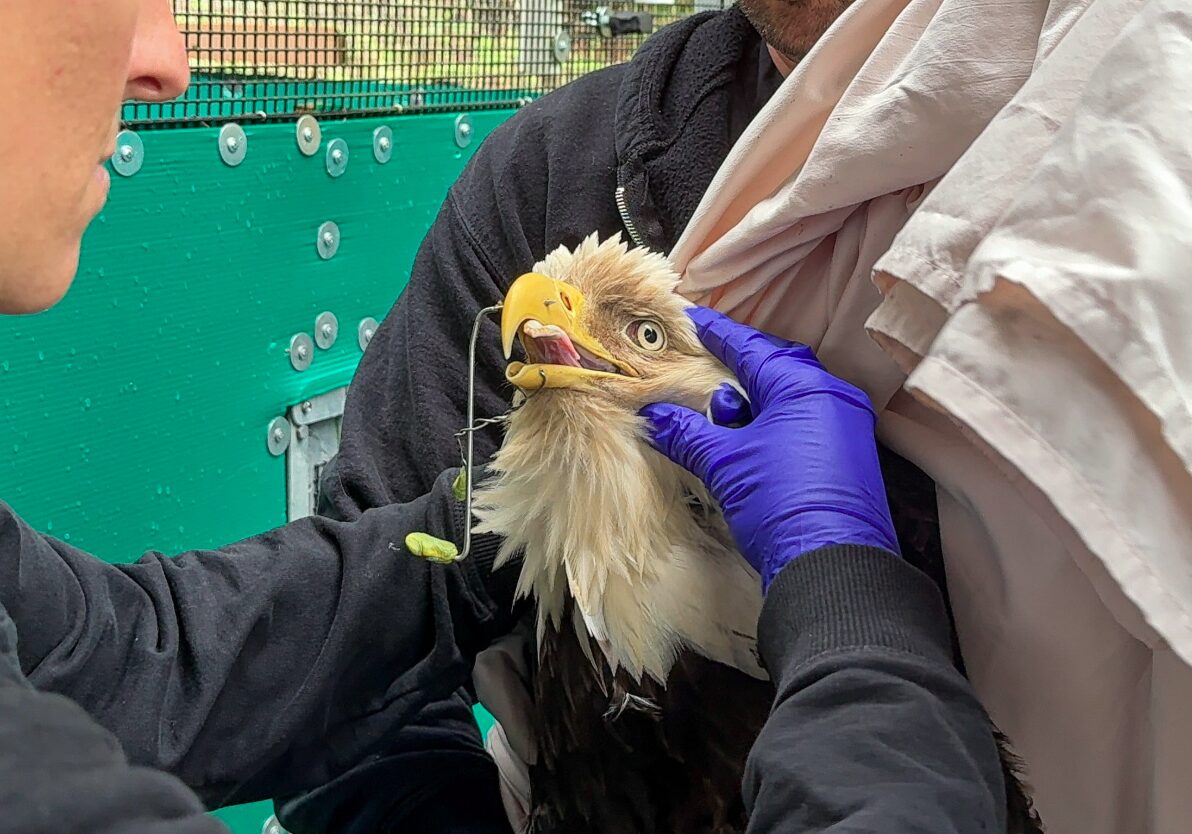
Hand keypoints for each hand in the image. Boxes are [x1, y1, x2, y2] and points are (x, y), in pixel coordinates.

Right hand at [641, 307, 898, 589]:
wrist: (833, 567)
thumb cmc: (781, 504)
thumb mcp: (724, 464)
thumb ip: (687, 433)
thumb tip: (655, 415)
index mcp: (803, 385)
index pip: (750, 346)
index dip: (716, 332)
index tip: (690, 320)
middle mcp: (832, 396)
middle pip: (775, 366)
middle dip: (738, 364)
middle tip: (704, 361)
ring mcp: (847, 427)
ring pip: (791, 396)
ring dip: (756, 398)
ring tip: (720, 407)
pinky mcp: (850, 457)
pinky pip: (805, 421)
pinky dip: (774, 421)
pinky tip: (750, 438)